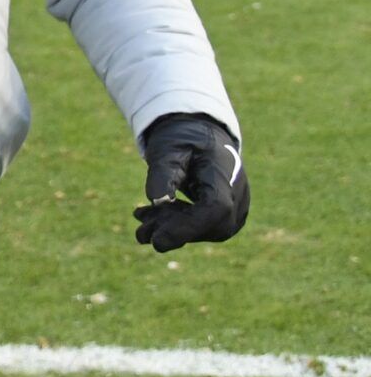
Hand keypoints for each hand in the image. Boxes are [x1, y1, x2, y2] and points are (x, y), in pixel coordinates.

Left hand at [134, 113, 248, 252]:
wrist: (200, 134)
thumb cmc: (183, 139)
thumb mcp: (167, 149)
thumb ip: (162, 174)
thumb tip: (156, 202)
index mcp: (225, 176)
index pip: (215, 210)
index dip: (187, 228)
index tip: (158, 241)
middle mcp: (237, 198)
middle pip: (206, 226)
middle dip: (169, 228)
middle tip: (139, 216)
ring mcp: (235, 211)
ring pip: (201, 231)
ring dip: (168, 226)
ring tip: (140, 214)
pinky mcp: (225, 217)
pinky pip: (200, 228)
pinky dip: (174, 224)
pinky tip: (148, 216)